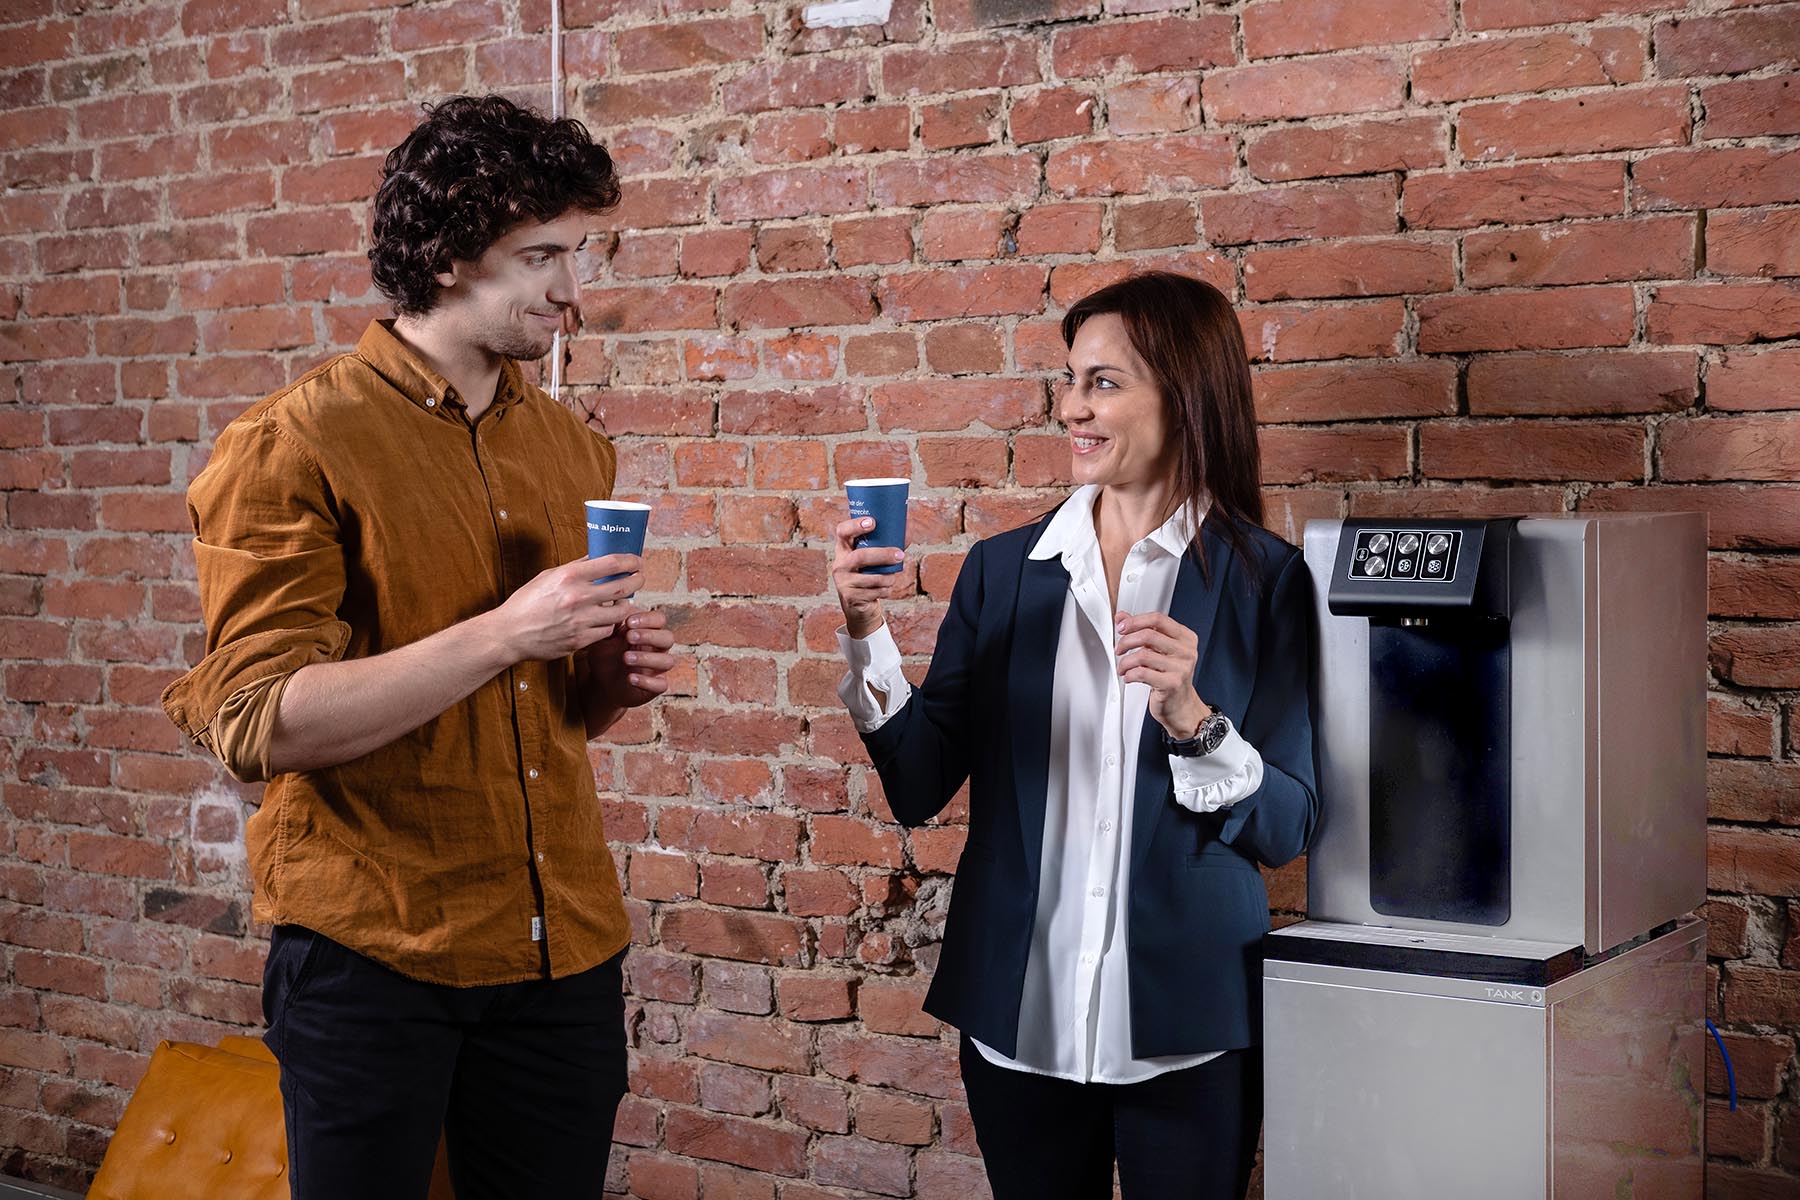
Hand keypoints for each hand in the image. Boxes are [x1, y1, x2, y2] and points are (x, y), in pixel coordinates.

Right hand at [493, 553, 642, 662]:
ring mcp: (580, 621)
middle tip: (639, 578)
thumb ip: (575, 568)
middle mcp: (578, 598)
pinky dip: (610, 624)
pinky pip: (607, 630)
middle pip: (623, 587)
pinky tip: (606, 619)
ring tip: (623, 600)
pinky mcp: (580, 640)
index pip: (612, 563)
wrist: (509, 634)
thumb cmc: (526, 603)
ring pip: (620, 612)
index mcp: (569, 577)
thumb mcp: (547, 576)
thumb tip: (596, 557)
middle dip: (638, 580)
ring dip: (626, 605)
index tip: (636, 561)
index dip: (631, 560)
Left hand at [584, 609, 676, 708]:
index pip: (659, 619)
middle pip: (668, 638)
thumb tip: (615, 599)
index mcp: (647, 632)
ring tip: (626, 658)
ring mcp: (657, 668)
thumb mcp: (604, 636)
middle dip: (650, 636)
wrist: (601, 683)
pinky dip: (647, 682)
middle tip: (629, 637)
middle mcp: (657, 648)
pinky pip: (660, 685)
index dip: (648, 619)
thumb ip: (611, 620)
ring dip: (648, 658)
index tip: (629, 622)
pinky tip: (631, 678)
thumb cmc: (606, 655)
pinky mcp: (654, 686)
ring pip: (667, 661)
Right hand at [831, 516, 904, 639]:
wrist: (857, 602)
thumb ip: (887, 543)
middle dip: (883, 555)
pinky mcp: (850, 597)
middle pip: (860, 556)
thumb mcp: (873, 557)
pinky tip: (884, 589)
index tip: (872, 522)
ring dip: (888, 577)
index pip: (843, 531)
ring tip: (892, 576)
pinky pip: (874, 592)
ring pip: (872, 578)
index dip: (855, 525)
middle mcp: (840, 563)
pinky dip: (885, 590)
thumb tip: (908, 529)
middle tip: (900, 555)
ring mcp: (843, 581)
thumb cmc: (868, 573)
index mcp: (844, 548)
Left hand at [1115, 611, 1211, 739]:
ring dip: (1125, 662)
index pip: (1158, 619)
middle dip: (1126, 641)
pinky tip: (1129, 677)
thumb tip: (1121, 616)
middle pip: (1148, 635)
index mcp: (1185, 638)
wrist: (1181, 706)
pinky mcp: (1172, 684)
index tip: (1121, 627)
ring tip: (1123, 668)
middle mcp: (1186, 651)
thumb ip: (1142, 631)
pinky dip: (1129, 674)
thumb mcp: (1159, 651)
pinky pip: (1141, 673)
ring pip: (1142, 655)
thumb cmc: (1170, 677)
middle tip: (1119, 649)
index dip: (1135, 621)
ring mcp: (1181, 668)